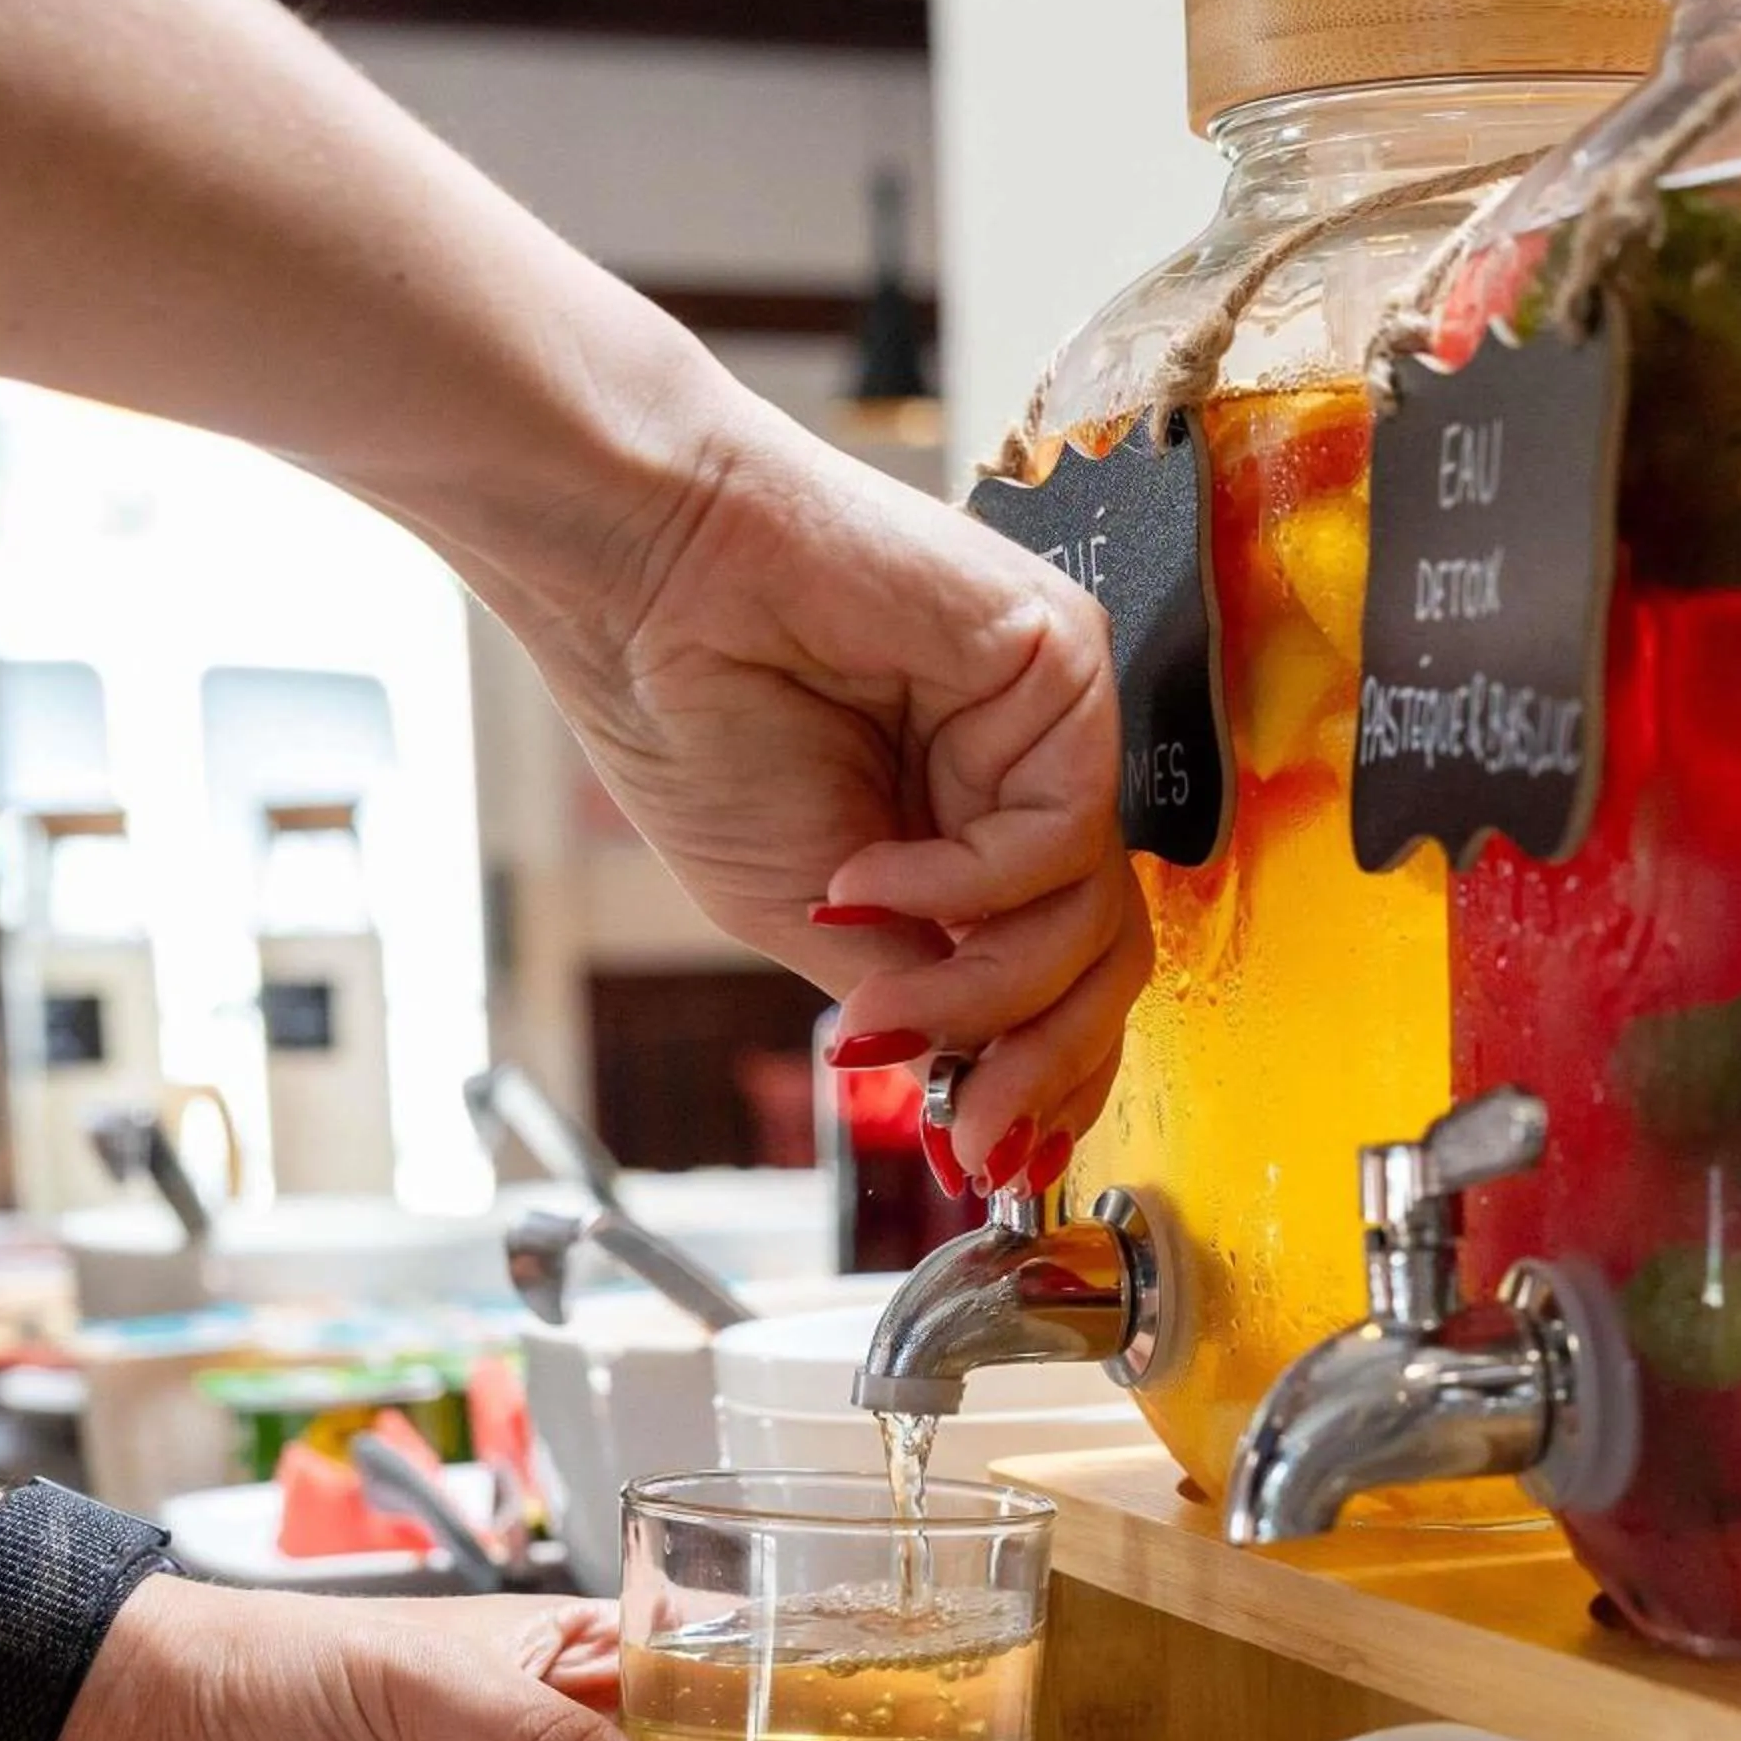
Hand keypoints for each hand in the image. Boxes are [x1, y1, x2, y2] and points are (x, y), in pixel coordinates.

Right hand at [463, 379, 1151, 1196]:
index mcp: (966, 833)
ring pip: (1092, 917)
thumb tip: (986, 1105)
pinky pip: (1061, 833)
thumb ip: (918, 996)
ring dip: (983, 993)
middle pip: (1102, 960)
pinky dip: (966, 887)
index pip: (1062, 975)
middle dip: (1041, 1066)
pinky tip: (869, 876)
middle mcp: (1023, 780)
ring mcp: (1049, 726)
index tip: (996, 1161)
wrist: (638, 580)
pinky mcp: (1059, 666)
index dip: (1047, 1078)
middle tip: (976, 1133)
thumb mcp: (803, 917)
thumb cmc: (691, 717)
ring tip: (878, 1007)